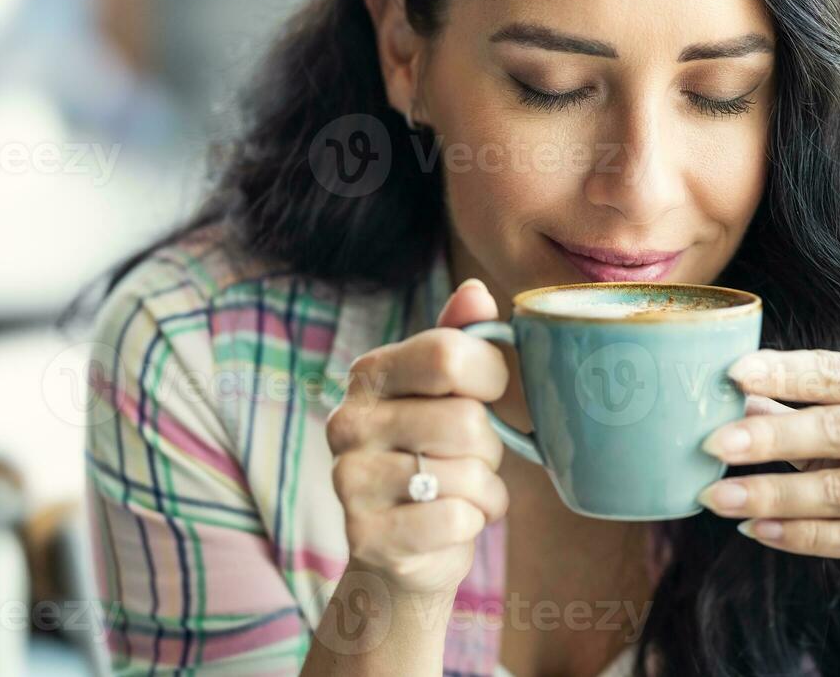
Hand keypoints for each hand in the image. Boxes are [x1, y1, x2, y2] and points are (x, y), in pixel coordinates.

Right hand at [325, 280, 511, 595]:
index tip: (491, 393)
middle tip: (470, 457)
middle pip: (464, 420)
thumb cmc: (439, 455)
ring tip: (461, 491)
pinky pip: (456, 519)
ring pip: (465, 473)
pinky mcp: (366, 537)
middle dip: (489, 446)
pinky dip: (474, 521)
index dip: (492, 375)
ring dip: (485, 488)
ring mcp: (349, 482)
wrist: (406, 548)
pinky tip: (453, 522)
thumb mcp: (453, 392)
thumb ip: (463, 339)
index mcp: (369, 374)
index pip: (448, 354)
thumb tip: (475, 291)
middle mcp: (347, 422)